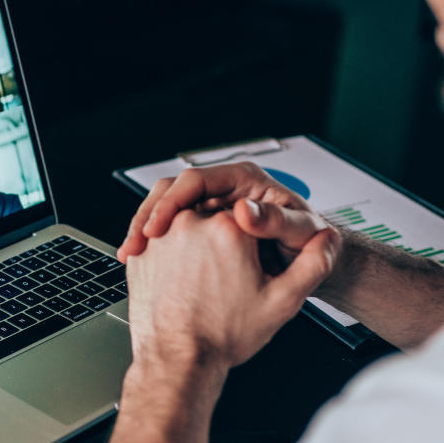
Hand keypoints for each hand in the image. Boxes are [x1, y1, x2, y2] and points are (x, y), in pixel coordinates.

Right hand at [118, 162, 328, 263]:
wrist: (310, 262)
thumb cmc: (311, 243)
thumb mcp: (300, 233)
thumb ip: (277, 221)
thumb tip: (244, 211)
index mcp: (243, 180)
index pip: (195, 180)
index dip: (171, 202)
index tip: (157, 228)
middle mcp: (224, 189)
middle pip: (172, 192)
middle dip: (149, 216)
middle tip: (136, 244)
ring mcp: (212, 207)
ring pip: (168, 210)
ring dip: (145, 230)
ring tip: (132, 255)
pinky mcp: (204, 227)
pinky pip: (172, 230)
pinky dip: (156, 245)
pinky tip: (144, 262)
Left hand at [126, 208, 338, 372]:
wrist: (178, 361)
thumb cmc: (224, 335)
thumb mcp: (283, 302)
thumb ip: (313, 265)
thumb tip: (328, 239)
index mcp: (231, 227)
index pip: (248, 214)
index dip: (252, 240)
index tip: (249, 264)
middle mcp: (192, 222)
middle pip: (215, 216)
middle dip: (222, 242)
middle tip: (224, 277)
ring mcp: (161, 236)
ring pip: (185, 226)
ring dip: (195, 246)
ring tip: (202, 281)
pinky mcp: (142, 252)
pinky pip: (160, 241)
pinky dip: (171, 256)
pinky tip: (182, 282)